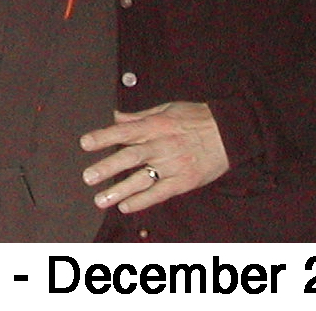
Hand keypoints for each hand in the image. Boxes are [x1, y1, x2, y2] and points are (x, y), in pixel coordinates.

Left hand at [79, 102, 229, 213]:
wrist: (231, 132)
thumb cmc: (197, 117)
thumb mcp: (167, 109)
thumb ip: (139, 116)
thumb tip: (116, 117)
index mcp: (155, 125)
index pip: (124, 131)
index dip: (103, 137)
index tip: (85, 143)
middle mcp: (161, 145)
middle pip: (130, 157)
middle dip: (107, 167)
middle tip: (87, 177)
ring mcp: (173, 165)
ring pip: (142, 179)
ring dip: (120, 190)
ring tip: (100, 200)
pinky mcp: (184, 181)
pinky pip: (160, 193)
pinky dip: (143, 201)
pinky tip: (126, 207)